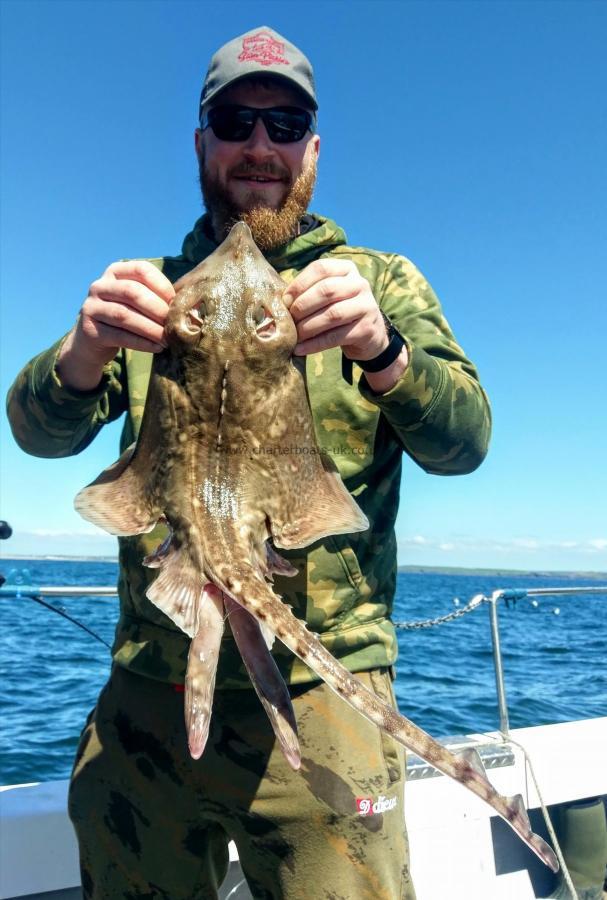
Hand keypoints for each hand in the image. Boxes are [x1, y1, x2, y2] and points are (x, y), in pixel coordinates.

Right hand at [57, 261, 174, 390]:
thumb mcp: (137, 303)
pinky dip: (141, 342)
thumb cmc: (125, 318)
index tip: (176, 303)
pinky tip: (156, 347)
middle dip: (157, 309)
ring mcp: (91, 306)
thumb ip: (156, 299)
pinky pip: (119, 336)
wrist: (93, 342)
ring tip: (167, 339)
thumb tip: (190, 307)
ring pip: (124, 315)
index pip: (141, 270)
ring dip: (151, 328)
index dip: (162, 285)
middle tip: (173, 324)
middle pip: (132, 292)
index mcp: (115, 272)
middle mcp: (100, 286)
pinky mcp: (89, 329)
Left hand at [283, 259, 388, 360]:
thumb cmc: (340, 310)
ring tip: (294, 336)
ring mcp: (366, 306)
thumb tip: (279, 301)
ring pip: (332, 314)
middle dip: (302, 306)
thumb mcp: (329, 295)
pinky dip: (315, 344)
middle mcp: (360, 284)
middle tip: (289, 320)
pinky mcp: (366, 329)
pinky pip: (336, 337)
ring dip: (307, 327)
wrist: (370, 334)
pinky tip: (300, 349)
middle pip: (326, 290)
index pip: (320, 268)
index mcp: (347, 269)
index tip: (285, 300)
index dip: (299, 284)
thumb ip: (309, 291)